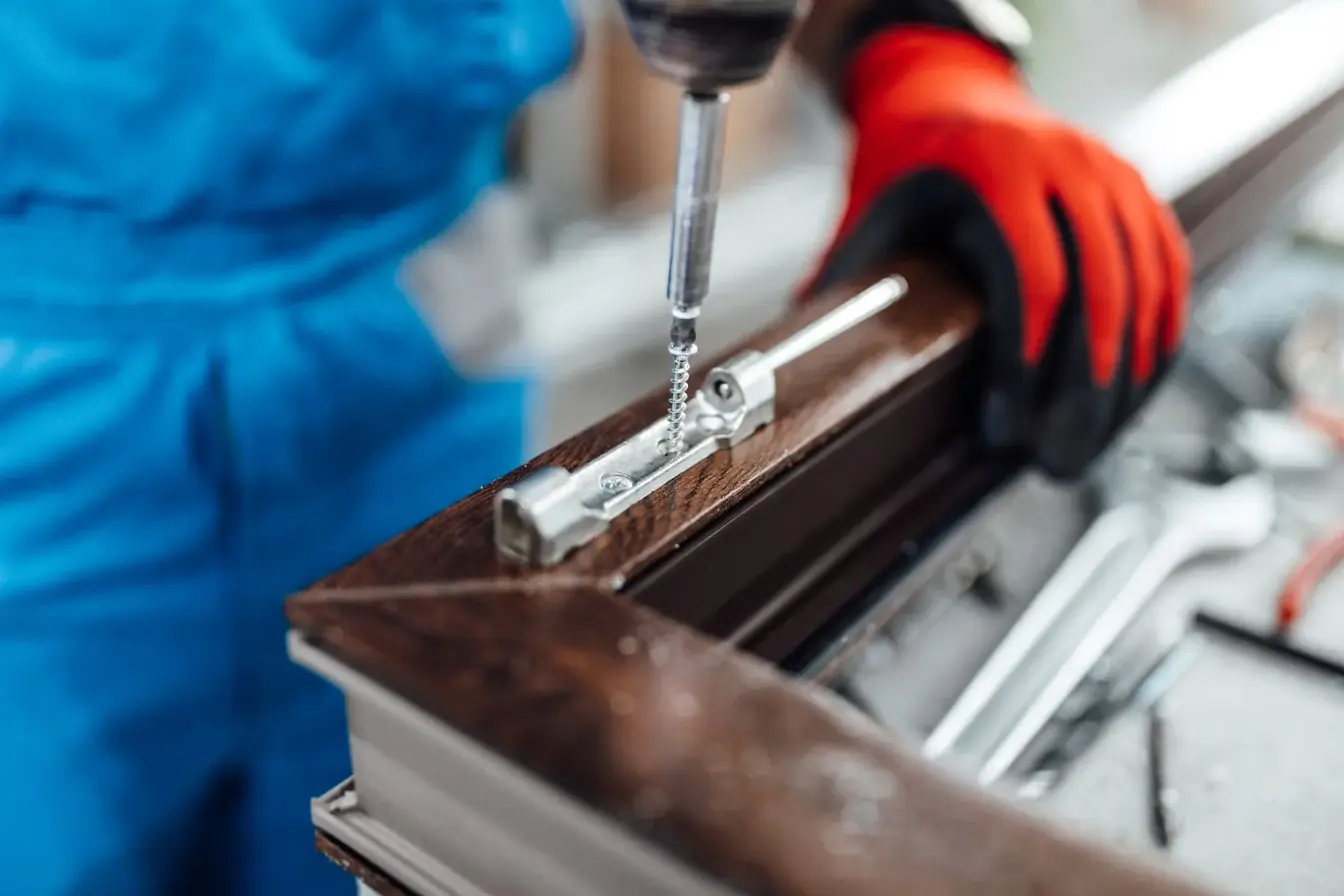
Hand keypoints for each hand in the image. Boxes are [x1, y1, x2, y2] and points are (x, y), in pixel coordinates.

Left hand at [807, 27, 1191, 478]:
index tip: (1009, 427)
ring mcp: (1112, 171)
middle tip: (1059, 457)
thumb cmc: (904, 159)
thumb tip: (794, 355)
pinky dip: (1161, 329)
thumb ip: (844, 275)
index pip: (1035, 278)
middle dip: (1084, 387)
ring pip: (1145, 283)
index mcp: (997, 168)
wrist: (951, 90)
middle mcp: (1067, 162)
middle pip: (1101, 289)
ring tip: (1094, 441)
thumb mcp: (868, 205)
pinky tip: (1140, 385)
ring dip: (1128, 373)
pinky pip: (1167, 265)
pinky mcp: (1136, 189)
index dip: (1028, 362)